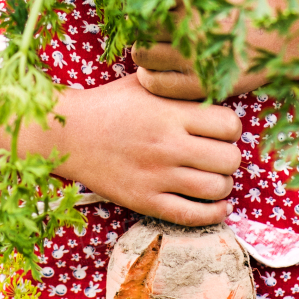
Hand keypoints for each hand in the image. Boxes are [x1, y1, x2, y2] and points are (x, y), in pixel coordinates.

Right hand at [0, 73, 241, 226]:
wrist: (67, 134)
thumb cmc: (110, 104)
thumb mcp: (145, 83)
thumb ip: (180, 85)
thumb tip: (216, 82)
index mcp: (169, 113)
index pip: (229, 124)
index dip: (230, 128)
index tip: (220, 130)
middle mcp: (167, 145)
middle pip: (230, 158)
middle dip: (229, 156)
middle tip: (217, 153)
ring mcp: (156, 176)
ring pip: (217, 188)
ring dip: (222, 184)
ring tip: (213, 176)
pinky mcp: (144, 201)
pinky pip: (193, 216)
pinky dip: (214, 214)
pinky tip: (217, 206)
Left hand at [134, 0, 298, 102]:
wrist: (292, 37)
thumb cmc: (255, 3)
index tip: (141, 2)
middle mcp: (193, 23)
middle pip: (140, 23)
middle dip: (140, 24)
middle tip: (148, 27)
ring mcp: (195, 55)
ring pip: (141, 53)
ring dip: (142, 50)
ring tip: (153, 47)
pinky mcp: (201, 84)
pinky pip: (154, 82)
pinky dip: (148, 76)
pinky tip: (157, 70)